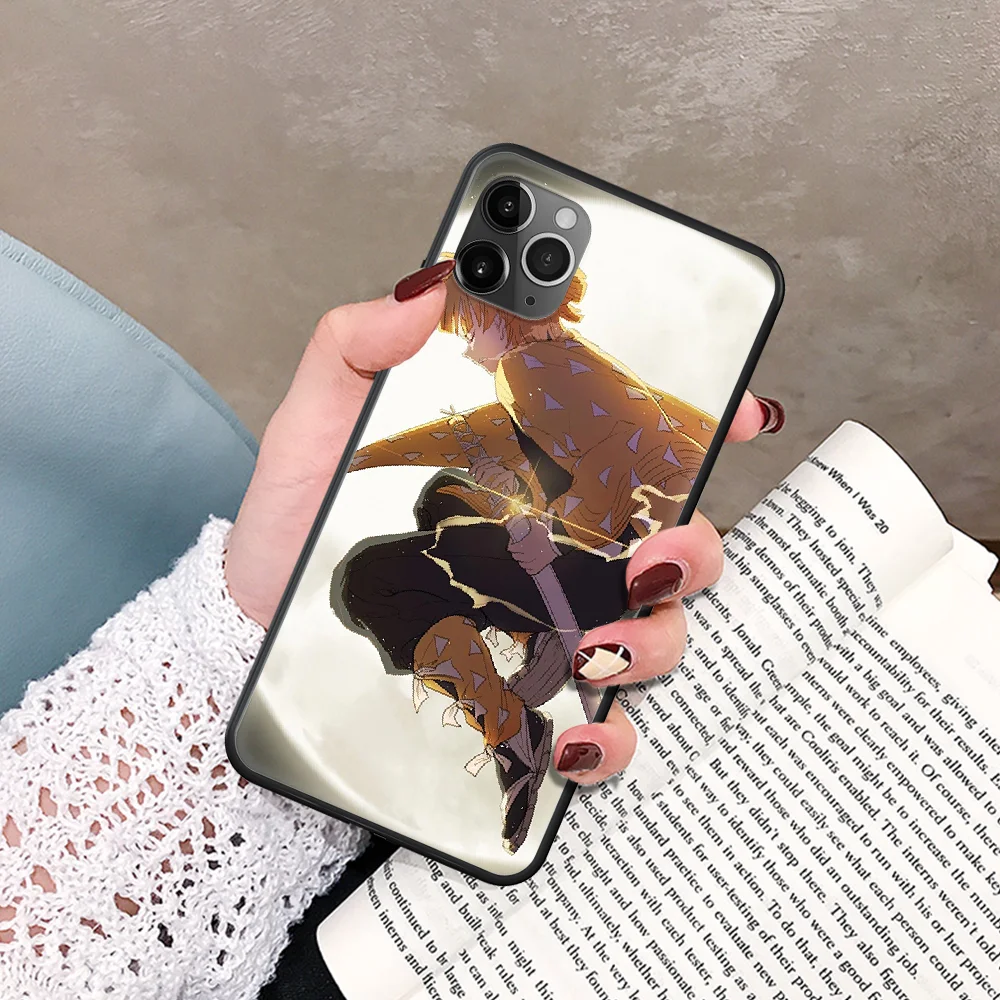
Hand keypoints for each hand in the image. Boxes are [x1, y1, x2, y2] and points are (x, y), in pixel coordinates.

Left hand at [223, 255, 783, 790]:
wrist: (258, 636)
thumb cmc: (293, 529)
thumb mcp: (315, 429)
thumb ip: (357, 349)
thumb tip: (431, 285)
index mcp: (525, 476)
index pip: (633, 446)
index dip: (701, 425)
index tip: (740, 411)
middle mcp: (554, 552)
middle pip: (672, 544)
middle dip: (692, 548)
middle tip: (651, 551)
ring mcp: (547, 629)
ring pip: (655, 635)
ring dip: (653, 640)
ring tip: (593, 642)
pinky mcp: (526, 702)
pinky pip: (601, 730)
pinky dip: (608, 738)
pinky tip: (571, 734)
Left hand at [469, 455, 518, 496]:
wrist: (518, 487)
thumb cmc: (504, 484)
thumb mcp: (492, 480)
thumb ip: (483, 478)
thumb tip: (470, 482)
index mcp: (494, 464)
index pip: (482, 460)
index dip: (475, 466)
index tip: (470, 473)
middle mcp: (498, 465)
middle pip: (484, 465)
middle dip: (478, 474)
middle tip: (476, 482)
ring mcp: (504, 469)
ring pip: (490, 470)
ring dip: (483, 479)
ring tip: (481, 485)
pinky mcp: (510, 474)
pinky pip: (500, 476)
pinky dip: (494, 481)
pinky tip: (491, 487)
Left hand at [506, 515, 560, 574]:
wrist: (558, 542)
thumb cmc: (546, 533)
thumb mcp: (536, 524)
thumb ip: (527, 519)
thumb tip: (521, 514)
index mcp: (523, 545)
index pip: (511, 548)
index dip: (510, 545)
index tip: (512, 543)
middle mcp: (527, 554)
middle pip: (516, 556)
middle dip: (515, 553)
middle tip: (517, 550)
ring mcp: (534, 561)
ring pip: (523, 564)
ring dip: (521, 561)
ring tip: (522, 557)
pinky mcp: (541, 565)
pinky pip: (531, 570)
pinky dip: (529, 569)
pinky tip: (529, 565)